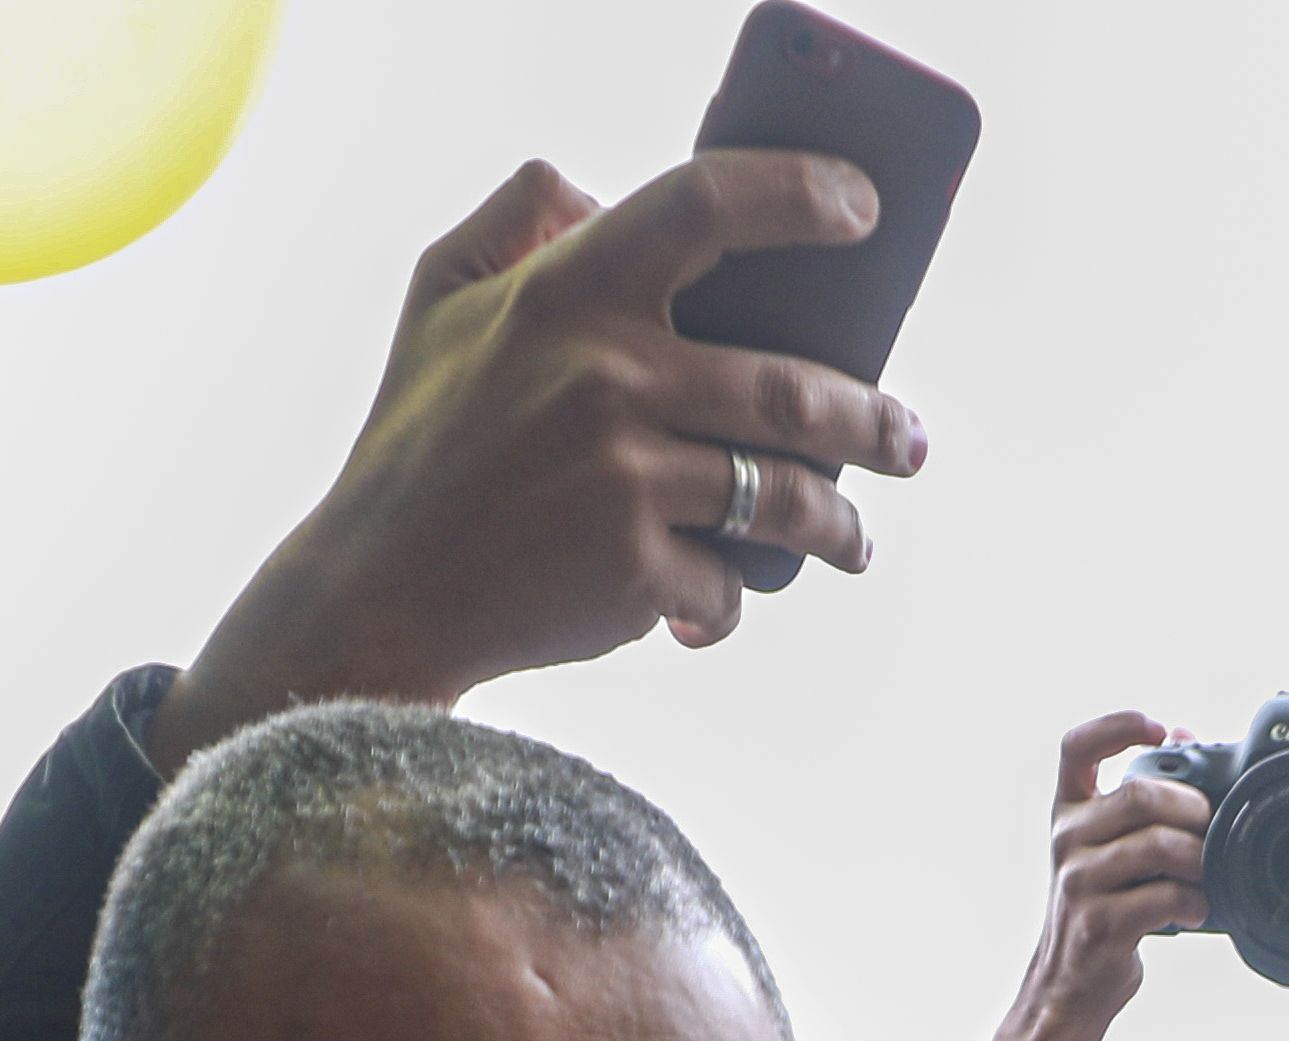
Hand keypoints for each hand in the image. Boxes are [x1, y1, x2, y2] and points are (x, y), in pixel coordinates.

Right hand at [166, 148, 926, 747]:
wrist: (380, 592)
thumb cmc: (415, 437)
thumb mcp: (438, 297)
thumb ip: (513, 218)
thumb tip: (592, 191)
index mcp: (566, 295)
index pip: (704, 205)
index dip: (797, 193)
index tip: (861, 206)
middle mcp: (605, 380)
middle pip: (791, 387)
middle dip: (874, 420)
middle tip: (907, 437)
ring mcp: (625, 480)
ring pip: (786, 495)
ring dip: (842, 523)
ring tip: (857, 536)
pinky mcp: (634, 573)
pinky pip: (728, 581)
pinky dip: (728, 596)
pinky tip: (716, 600)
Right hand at [990, 711, 1213, 1040]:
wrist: (1069, 986)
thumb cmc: (1103, 909)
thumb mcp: (1110, 848)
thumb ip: (1140, 799)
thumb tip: (1183, 736)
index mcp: (1068, 812)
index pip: (1078, 747)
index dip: (1118, 726)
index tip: (1158, 730)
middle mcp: (1066, 840)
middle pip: (1141, 795)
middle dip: (1192, 808)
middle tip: (1210, 828)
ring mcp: (1078, 882)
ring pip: (1157, 845)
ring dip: (1199, 858)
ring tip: (1206, 874)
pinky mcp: (1098, 923)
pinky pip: (1163, 896)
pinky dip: (1193, 902)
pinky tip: (1196, 910)